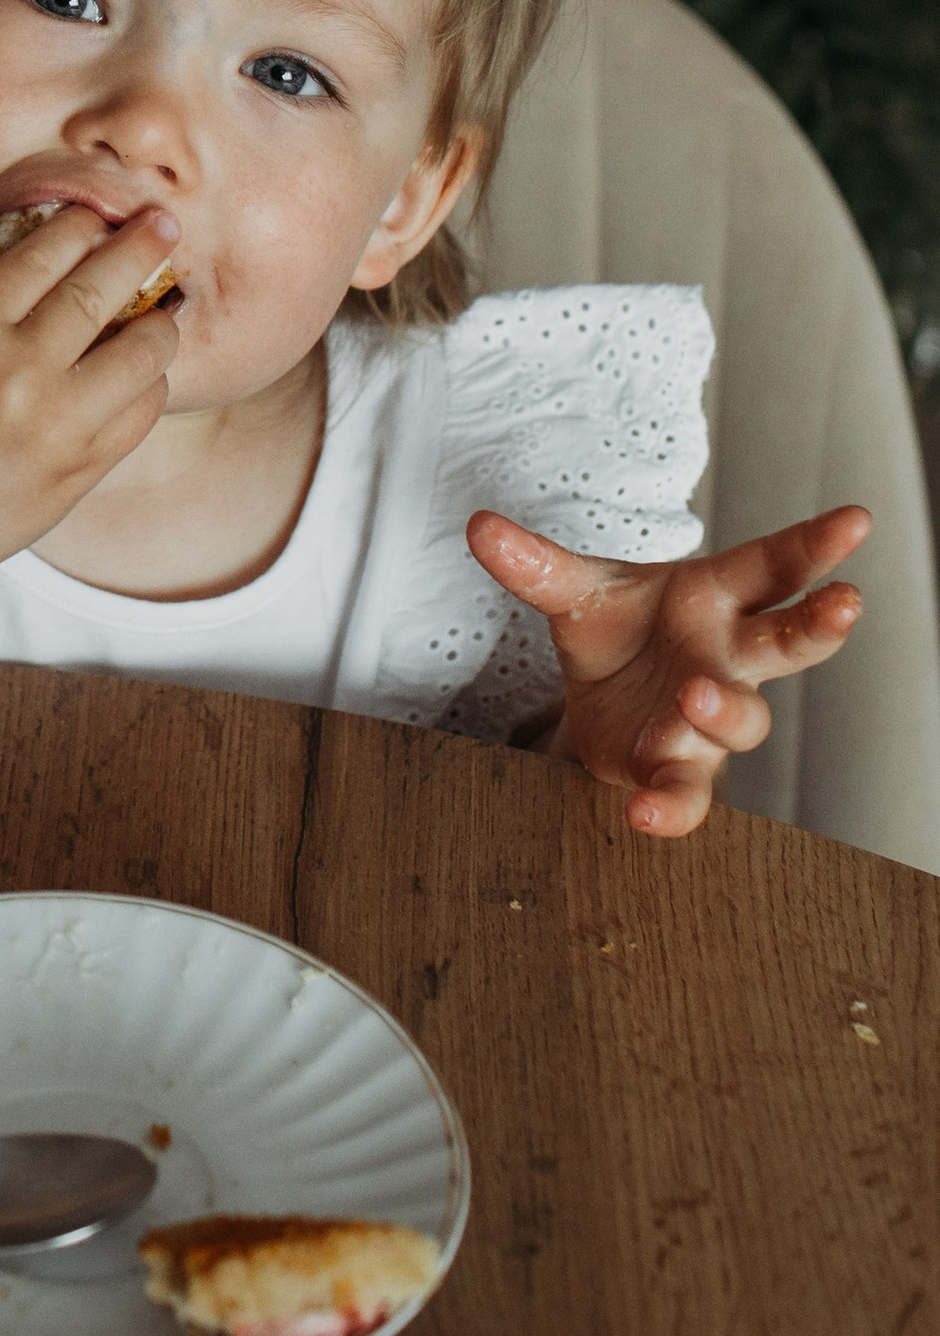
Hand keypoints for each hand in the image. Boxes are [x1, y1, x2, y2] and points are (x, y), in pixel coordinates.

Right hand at [0, 204, 178, 595]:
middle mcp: (17, 373)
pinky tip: (147, 374)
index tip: (98, 215)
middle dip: (140, 249)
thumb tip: (63, 280)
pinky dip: (150, 386)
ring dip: (159, 325)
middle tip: (165, 226)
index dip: (77, 226)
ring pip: (139, 354)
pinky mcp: (78, 472)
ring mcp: (55, 427)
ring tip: (166, 311)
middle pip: (98, 291)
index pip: (39, 257)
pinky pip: (140, 415)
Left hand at [465, 504, 869, 839]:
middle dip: (819, 624)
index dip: (814, 545)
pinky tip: (644, 814)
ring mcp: (708, 719)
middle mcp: (726, 658)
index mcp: (714, 598)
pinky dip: (670, 809)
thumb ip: (535, 565)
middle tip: (845, 603)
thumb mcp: (574, 591)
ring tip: (697, 694)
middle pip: (788, 640)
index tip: (856, 520)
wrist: (594, 700)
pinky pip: (686, 796)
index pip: (773, 566)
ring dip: (725, 708)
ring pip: (744, 719)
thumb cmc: (616, 631)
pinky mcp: (675, 771)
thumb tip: (480, 527)